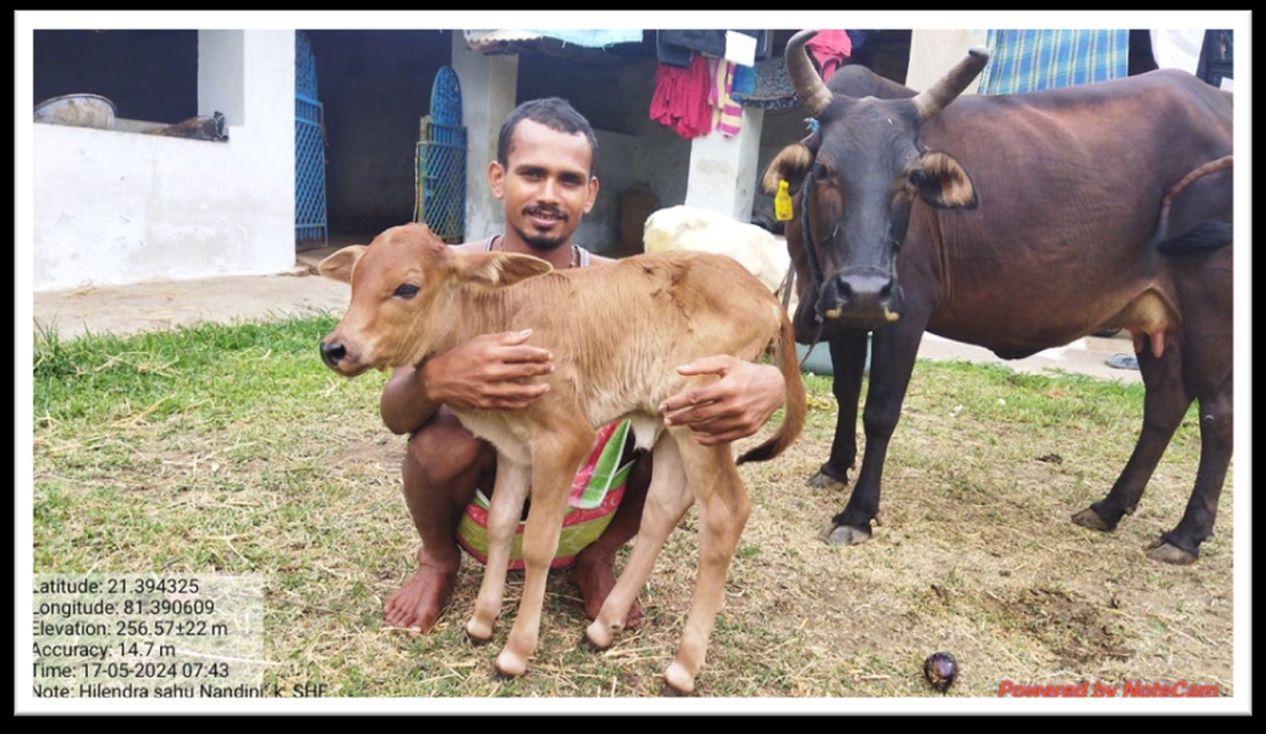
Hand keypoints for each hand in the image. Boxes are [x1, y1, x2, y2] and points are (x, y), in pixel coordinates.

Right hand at [421, 330, 552, 409]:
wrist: (438, 378)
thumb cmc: (461, 355)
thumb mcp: (481, 341)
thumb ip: (506, 338)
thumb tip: (529, 334)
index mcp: (490, 353)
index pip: (522, 353)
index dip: (538, 355)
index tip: (549, 356)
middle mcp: (490, 371)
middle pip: (523, 371)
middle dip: (541, 370)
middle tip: (551, 369)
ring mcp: (487, 388)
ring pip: (518, 391)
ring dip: (535, 390)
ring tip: (546, 388)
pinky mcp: (484, 402)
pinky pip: (508, 404)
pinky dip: (522, 402)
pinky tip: (530, 400)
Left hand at [659, 356, 784, 445]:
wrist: (776, 387)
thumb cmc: (747, 371)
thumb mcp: (727, 362)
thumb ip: (702, 365)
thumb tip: (679, 370)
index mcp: (727, 387)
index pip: (695, 397)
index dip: (676, 402)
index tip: (663, 406)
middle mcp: (734, 405)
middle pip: (698, 415)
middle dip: (679, 418)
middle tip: (666, 419)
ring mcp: (741, 420)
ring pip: (709, 428)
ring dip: (692, 427)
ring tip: (682, 423)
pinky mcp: (747, 430)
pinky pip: (722, 438)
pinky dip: (707, 439)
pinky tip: (695, 436)